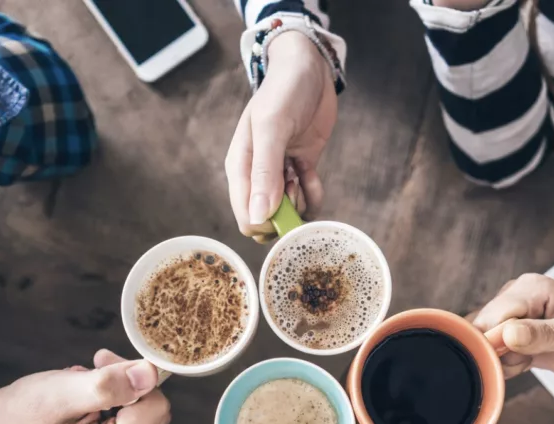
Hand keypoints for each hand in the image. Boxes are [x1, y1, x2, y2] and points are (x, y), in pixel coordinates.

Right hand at [0, 349, 171, 423]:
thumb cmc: (24, 411)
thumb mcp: (63, 390)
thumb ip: (109, 384)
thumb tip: (151, 374)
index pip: (154, 408)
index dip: (132, 376)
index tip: (101, 361)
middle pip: (156, 416)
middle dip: (130, 386)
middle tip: (95, 371)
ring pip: (152, 419)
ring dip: (125, 395)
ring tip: (87, 392)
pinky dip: (122, 409)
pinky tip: (94, 405)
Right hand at [225, 31, 336, 242]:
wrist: (309, 69)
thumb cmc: (284, 91)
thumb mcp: (272, 128)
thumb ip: (264, 172)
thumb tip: (258, 216)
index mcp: (240, 169)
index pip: (247, 217)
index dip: (268, 223)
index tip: (285, 204)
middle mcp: (256, 176)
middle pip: (268, 220)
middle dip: (287, 213)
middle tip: (294, 184)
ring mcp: (279, 174)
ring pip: (290, 213)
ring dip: (301, 201)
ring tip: (302, 173)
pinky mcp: (300, 169)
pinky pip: (307, 199)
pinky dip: (314, 193)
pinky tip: (312, 173)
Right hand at [471, 274, 553, 383]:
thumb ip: (545, 335)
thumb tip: (508, 335)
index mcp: (531, 289)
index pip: (492, 317)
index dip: (490, 343)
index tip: (504, 362)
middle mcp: (519, 302)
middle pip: (482, 331)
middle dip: (491, 354)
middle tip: (519, 366)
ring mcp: (520, 323)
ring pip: (486, 346)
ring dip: (497, 363)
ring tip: (526, 365)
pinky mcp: (523, 343)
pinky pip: (499, 357)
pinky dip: (504, 368)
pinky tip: (524, 368)